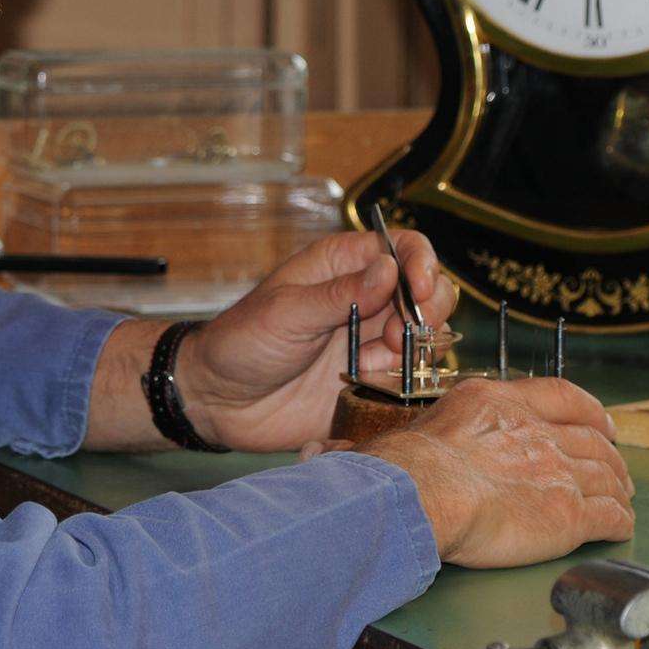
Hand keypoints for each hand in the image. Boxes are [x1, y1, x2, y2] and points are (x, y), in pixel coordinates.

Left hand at [175, 227, 456, 452]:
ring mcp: (370, 339)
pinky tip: (366, 384)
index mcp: (343, 264)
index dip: (423, 265)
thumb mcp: (287, 313)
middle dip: (425, 314)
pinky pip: (408, 377)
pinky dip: (401, 381)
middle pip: (429, 292)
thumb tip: (391, 268)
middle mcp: (366, 298)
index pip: (404, 247)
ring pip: (425, 336)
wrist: (219, 401)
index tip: (422, 292)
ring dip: (412, 351)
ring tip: (371, 365)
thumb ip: (341, 294)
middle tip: (396, 338)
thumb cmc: (242, 341)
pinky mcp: (370, 379)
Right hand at [354, 377, 634, 567]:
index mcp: (501, 402)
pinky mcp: (570, 513)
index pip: (562, 396)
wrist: (423, 492)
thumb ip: (418, 434)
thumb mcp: (416, 428)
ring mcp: (558, 470)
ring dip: (618, 488)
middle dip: (610, 454)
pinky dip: (620, 521)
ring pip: (607, 476)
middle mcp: (536, 431)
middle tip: (616, 466)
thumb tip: (348, 449)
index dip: (590, 409)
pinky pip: (609, 515)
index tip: (602, 420)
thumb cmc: (404, 467)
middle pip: (591, 439)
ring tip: (622, 498)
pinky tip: (620, 526)